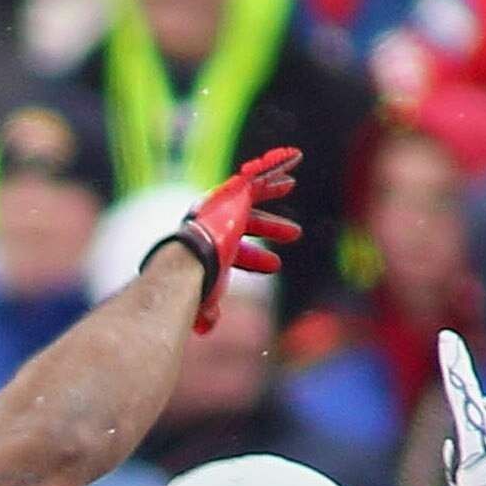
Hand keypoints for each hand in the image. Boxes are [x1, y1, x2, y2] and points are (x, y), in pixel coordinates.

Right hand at [145, 147, 302, 333]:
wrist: (191, 258)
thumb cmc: (195, 282)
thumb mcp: (206, 297)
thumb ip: (208, 310)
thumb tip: (205, 328)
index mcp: (211, 247)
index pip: (237, 251)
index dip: (255, 259)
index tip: (276, 266)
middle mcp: (218, 223)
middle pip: (249, 223)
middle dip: (271, 229)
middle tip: (295, 234)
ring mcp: (227, 206)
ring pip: (254, 194)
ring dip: (273, 189)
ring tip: (291, 184)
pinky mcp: (239, 193)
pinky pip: (261, 175)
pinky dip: (277, 165)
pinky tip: (295, 157)